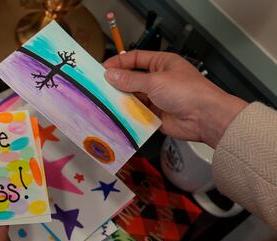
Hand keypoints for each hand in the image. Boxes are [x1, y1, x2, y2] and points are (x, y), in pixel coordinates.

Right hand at [103, 50, 247, 147]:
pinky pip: (137, 113)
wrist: (204, 118)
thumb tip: (110, 75)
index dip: (119, 62)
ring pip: (133, 97)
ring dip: (121, 99)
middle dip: (117, 83)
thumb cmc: (187, 92)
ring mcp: (157, 98)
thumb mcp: (155, 81)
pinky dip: (127, 114)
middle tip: (98, 87)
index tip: (102, 69)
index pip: (136, 59)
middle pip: (132, 79)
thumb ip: (130, 80)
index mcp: (162, 64)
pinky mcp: (154, 115)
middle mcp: (158, 79)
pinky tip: (115, 114)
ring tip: (104, 101)